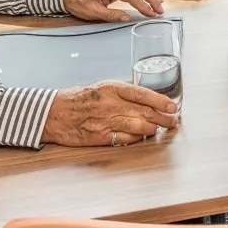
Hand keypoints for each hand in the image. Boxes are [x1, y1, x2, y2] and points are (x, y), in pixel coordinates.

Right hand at [42, 81, 180, 147]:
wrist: (53, 113)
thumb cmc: (78, 99)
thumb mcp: (100, 88)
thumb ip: (121, 93)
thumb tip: (147, 100)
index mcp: (111, 88)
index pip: (142, 94)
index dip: (161, 101)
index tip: (173, 106)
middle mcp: (110, 104)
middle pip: (145, 112)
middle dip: (163, 118)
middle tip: (174, 121)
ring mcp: (106, 121)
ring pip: (138, 127)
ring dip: (153, 129)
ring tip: (161, 129)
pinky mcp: (100, 137)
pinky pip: (125, 139)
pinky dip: (136, 138)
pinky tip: (142, 137)